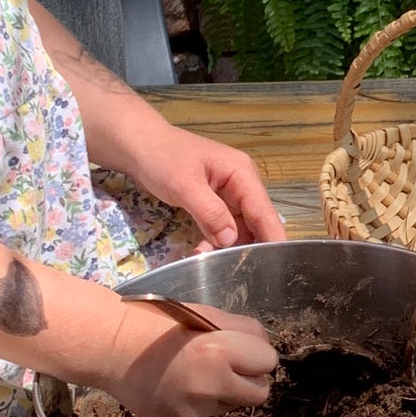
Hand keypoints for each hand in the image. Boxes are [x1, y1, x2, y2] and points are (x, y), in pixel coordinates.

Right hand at [105, 302, 277, 416]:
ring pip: (231, 406)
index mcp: (219, 352)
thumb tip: (266, 350)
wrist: (109, 348)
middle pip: (259, 393)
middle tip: (227, 365)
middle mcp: (210, 387)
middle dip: (249, 379)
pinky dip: (199, 404)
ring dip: (222, 392)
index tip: (240, 348)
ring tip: (192, 373)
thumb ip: (244, 331)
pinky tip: (176, 387)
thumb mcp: (207, 314)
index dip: (256, 354)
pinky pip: (206, 416)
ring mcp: (193, 412)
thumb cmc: (160, 323)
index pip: (269, 362)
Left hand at [126, 129, 285, 251]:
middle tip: (235, 271)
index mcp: (242, 174)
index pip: (264, 210)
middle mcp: (241, 184)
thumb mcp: (184, 185)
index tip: (278, 264)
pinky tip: (202, 251)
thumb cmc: (161, 158)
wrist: (137, 145)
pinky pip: (222, 226)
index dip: (273, 237)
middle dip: (247, 246)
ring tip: (208, 260)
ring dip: (227, 246)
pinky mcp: (214, 202)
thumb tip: (231, 240)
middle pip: (255, 221)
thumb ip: (210, 212)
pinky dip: (215, 240)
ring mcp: (228, 194)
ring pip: (238, 227)